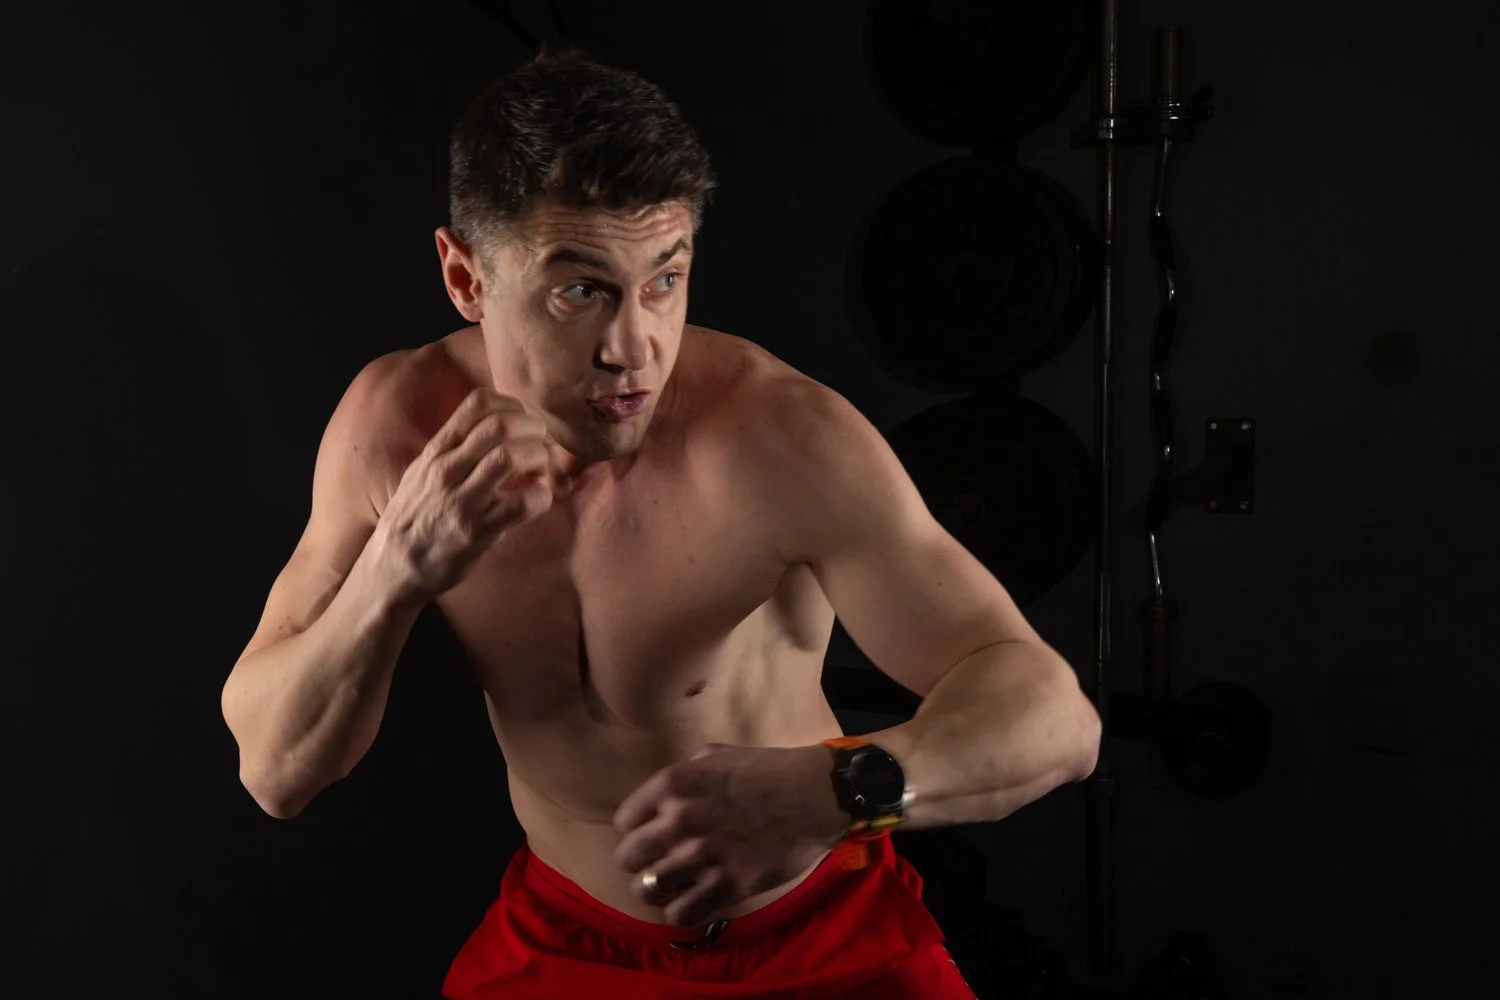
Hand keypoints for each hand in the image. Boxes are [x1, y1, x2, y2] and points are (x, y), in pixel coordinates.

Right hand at [377, 387, 552, 600]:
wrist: (392, 566)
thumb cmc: (414, 517)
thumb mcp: (422, 471)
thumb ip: (454, 449)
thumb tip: (495, 428)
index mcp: (437, 450)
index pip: (478, 403)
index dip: (513, 405)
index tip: (523, 422)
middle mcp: (447, 469)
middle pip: (501, 425)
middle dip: (533, 430)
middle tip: (540, 445)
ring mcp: (461, 500)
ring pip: (511, 457)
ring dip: (538, 458)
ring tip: (540, 471)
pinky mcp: (477, 531)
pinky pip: (522, 503)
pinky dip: (541, 495)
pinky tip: (538, 499)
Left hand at [612, 744, 850, 928]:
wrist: (815, 795)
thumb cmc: (766, 770)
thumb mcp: (715, 755)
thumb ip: (682, 776)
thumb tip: (660, 801)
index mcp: (672, 785)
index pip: (623, 821)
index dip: (636, 828)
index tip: (651, 832)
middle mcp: (680, 822)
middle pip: (628, 858)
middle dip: (639, 860)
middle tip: (657, 860)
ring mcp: (703, 858)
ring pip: (647, 890)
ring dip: (657, 889)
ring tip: (672, 884)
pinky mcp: (728, 887)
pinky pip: (681, 915)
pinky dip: (681, 911)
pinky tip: (691, 901)